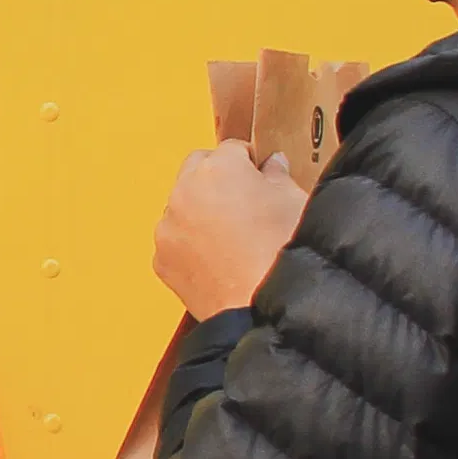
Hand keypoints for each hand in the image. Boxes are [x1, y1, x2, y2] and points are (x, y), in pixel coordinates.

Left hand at [154, 145, 311, 317]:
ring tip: (233, 238)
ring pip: (182, 204)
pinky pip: (175, 239)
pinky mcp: (161, 257)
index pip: (233, 149)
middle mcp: (185, 190)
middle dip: (218, 178)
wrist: (261, 309)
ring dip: (200, 211)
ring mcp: (168, 225)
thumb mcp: (295, 202)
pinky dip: (190, 244)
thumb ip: (279, 175)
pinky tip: (218, 260)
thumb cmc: (284, 253)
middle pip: (198, 168)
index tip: (261, 178)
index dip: (251, 164)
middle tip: (245, 203)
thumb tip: (272, 165)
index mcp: (220, 168)